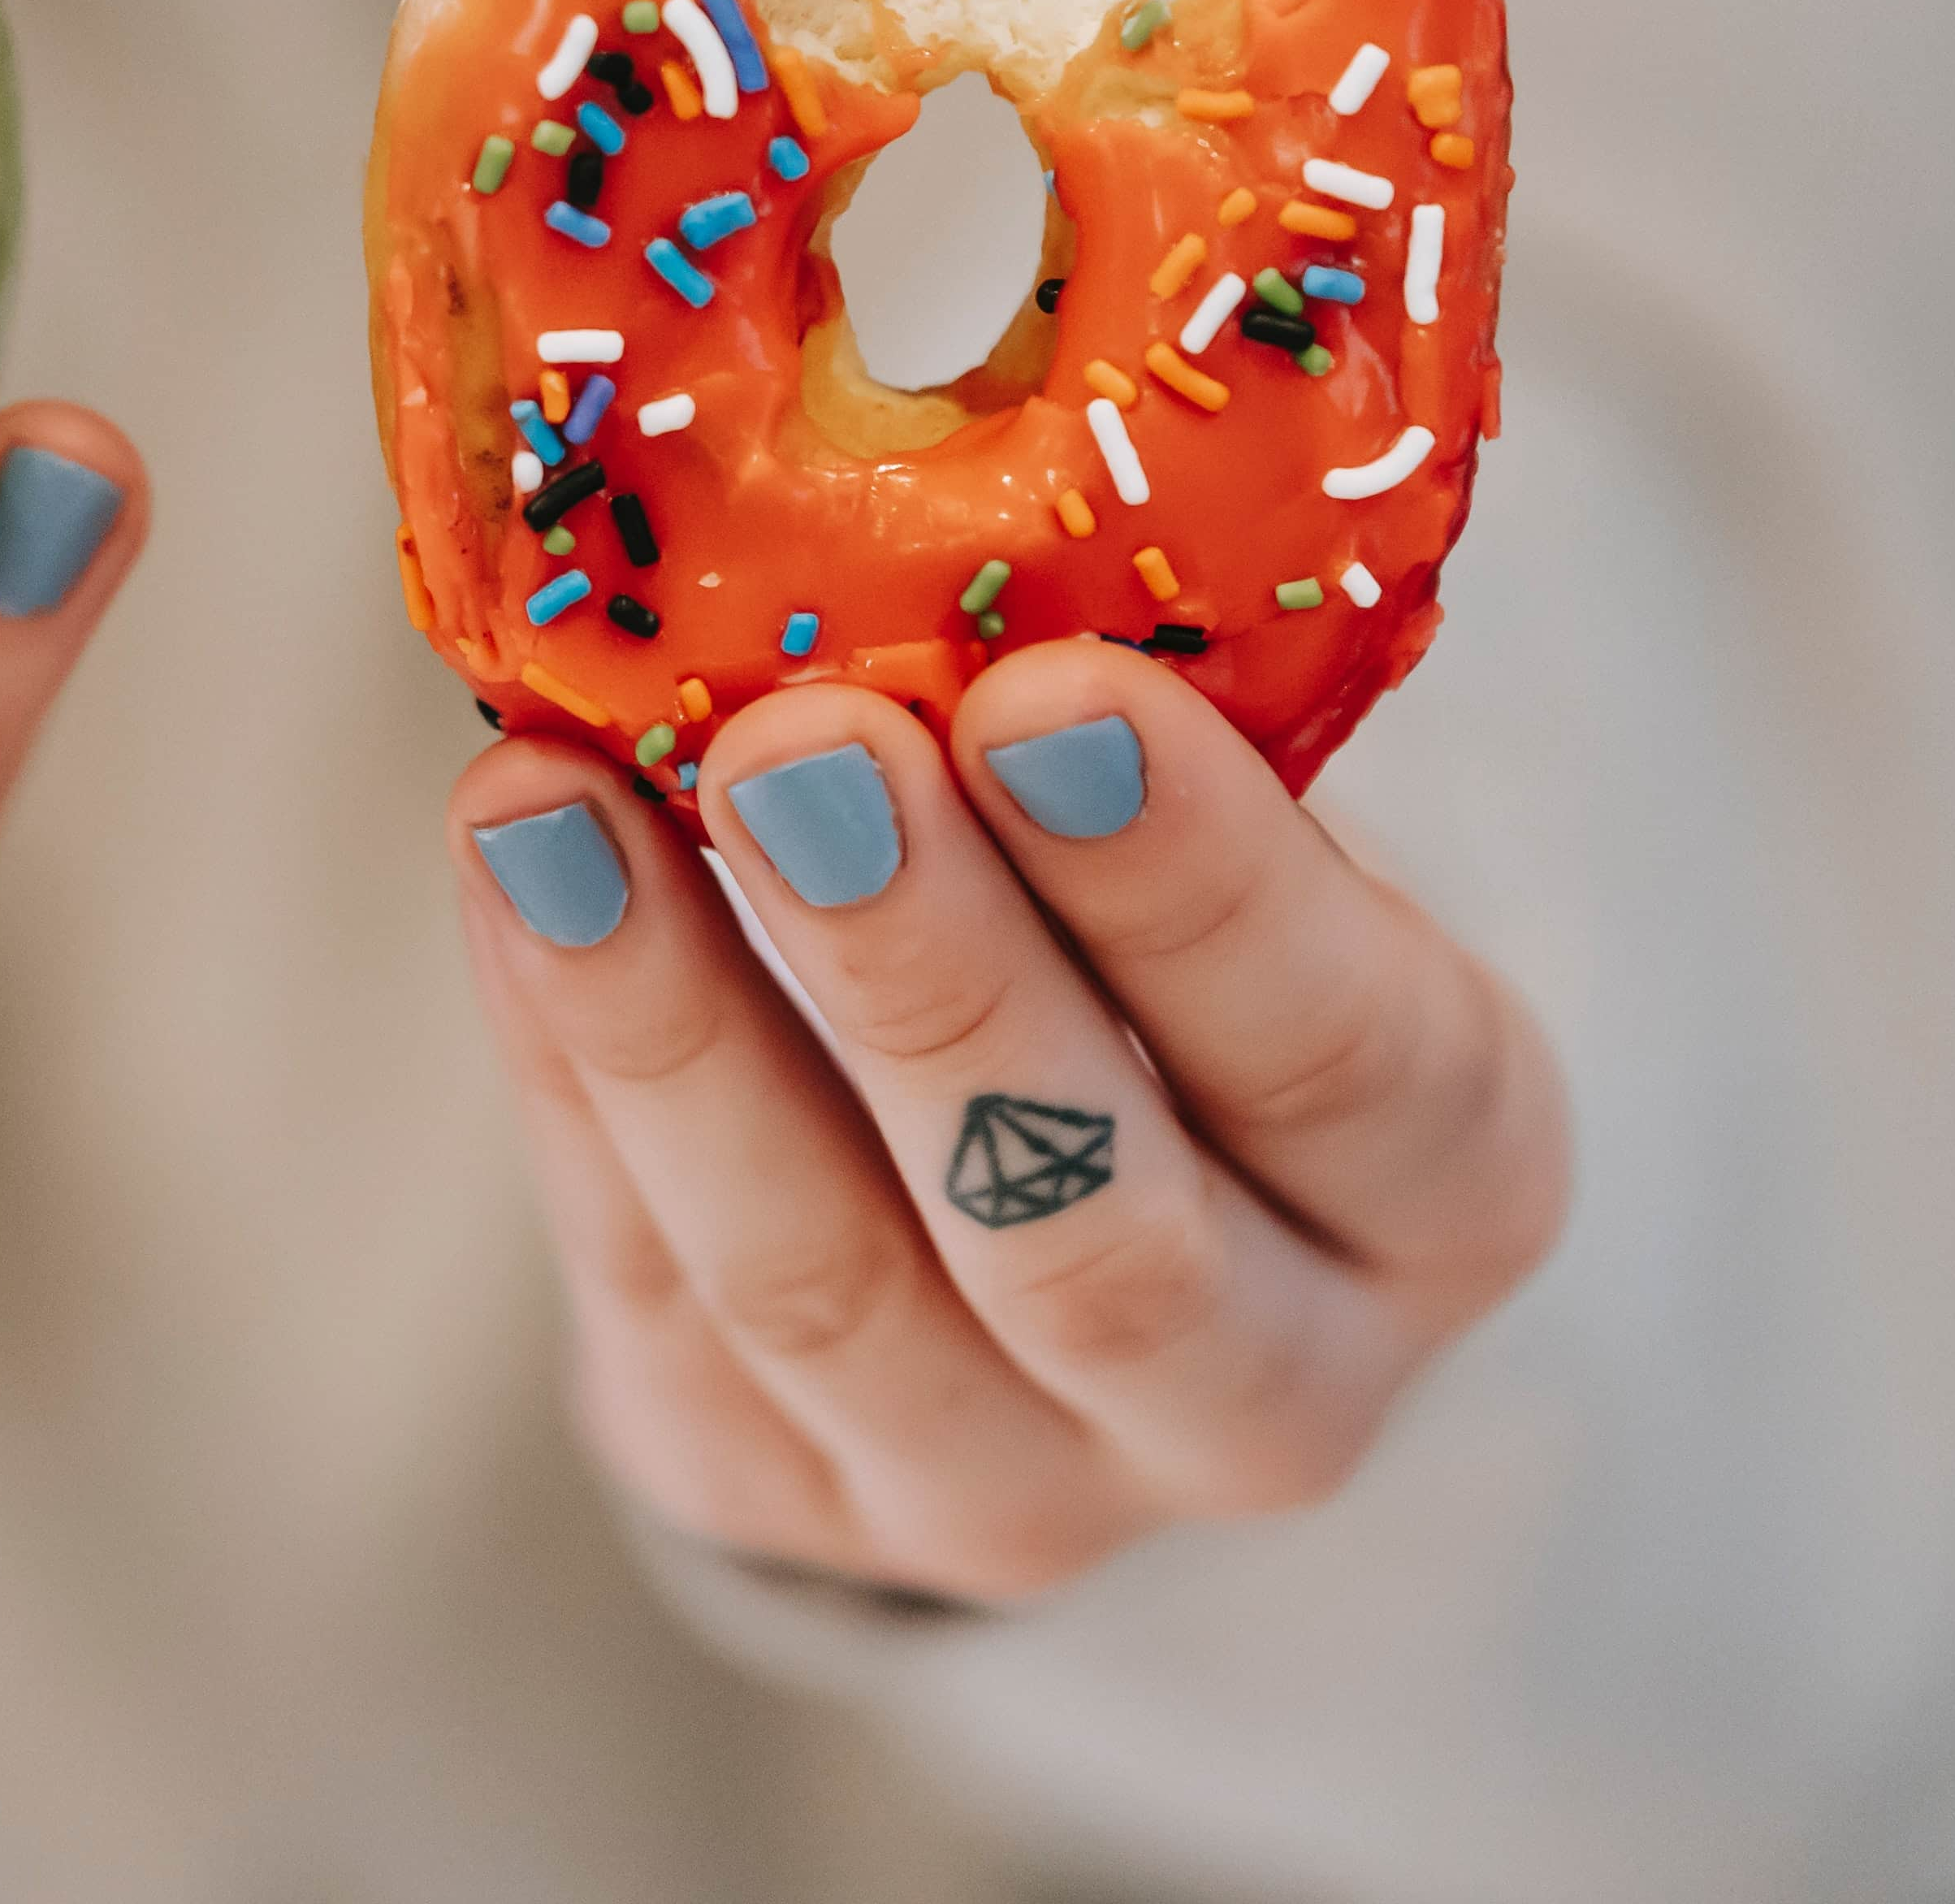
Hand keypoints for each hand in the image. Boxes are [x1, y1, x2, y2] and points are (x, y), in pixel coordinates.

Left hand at [450, 647, 1569, 1601]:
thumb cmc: (1152, 937)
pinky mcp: (772, 1498)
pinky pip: (648, 1278)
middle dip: (932, 973)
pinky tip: (512, 866)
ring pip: (828, 1287)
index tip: (1052, 690)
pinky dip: (564, 1059)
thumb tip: (928, 456)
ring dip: (674, 1026)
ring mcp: (1013, 1489)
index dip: (1206, 889)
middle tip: (799, 743)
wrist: (1043, 1211)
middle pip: (1096, 1231)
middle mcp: (1267, 1392)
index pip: (1357, 1064)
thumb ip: (1129, 722)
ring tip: (550, 801)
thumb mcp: (1218, 836)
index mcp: (1442, 1190)